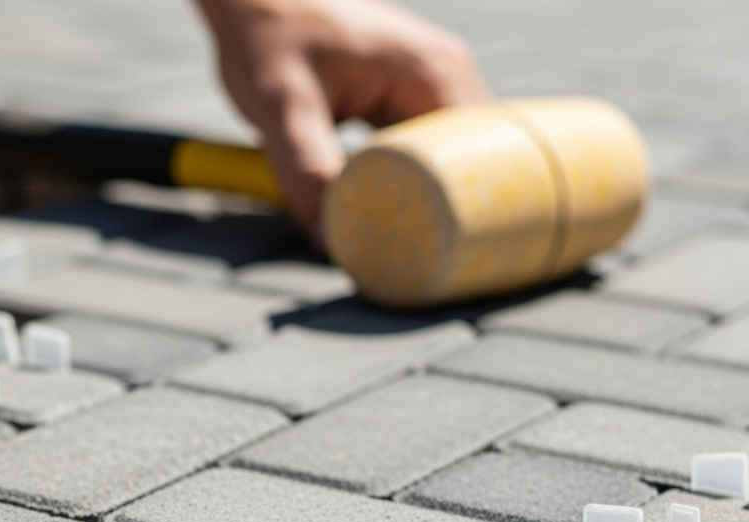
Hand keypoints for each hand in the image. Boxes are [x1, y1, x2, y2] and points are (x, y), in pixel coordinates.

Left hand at [197, 0, 488, 231]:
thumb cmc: (268, 35)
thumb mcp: (285, 107)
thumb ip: (307, 172)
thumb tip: (331, 240)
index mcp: (434, 73)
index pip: (480, 157)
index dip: (468, 210)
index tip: (449, 253)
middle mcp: (442, 75)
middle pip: (467, 164)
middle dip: (444, 211)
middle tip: (421, 258)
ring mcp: (424, 84)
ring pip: (441, 161)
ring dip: (421, 198)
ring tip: (403, 242)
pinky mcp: (400, 95)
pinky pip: (418, 149)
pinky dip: (403, 180)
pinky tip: (383, 208)